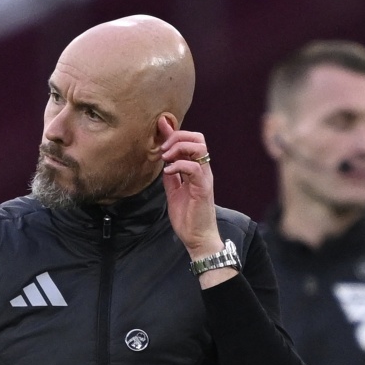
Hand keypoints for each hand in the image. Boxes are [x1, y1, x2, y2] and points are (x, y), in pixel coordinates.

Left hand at [159, 116, 222, 259]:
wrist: (197, 238)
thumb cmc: (188, 217)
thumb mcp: (174, 191)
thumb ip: (171, 175)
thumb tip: (164, 161)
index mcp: (196, 169)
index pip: (191, 142)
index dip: (175, 132)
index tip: (160, 126)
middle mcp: (203, 170)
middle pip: (198, 138)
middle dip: (178, 136)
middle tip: (163, 148)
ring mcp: (204, 178)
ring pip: (199, 148)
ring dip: (179, 148)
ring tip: (166, 158)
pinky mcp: (203, 188)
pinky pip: (195, 168)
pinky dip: (179, 165)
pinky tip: (168, 171)